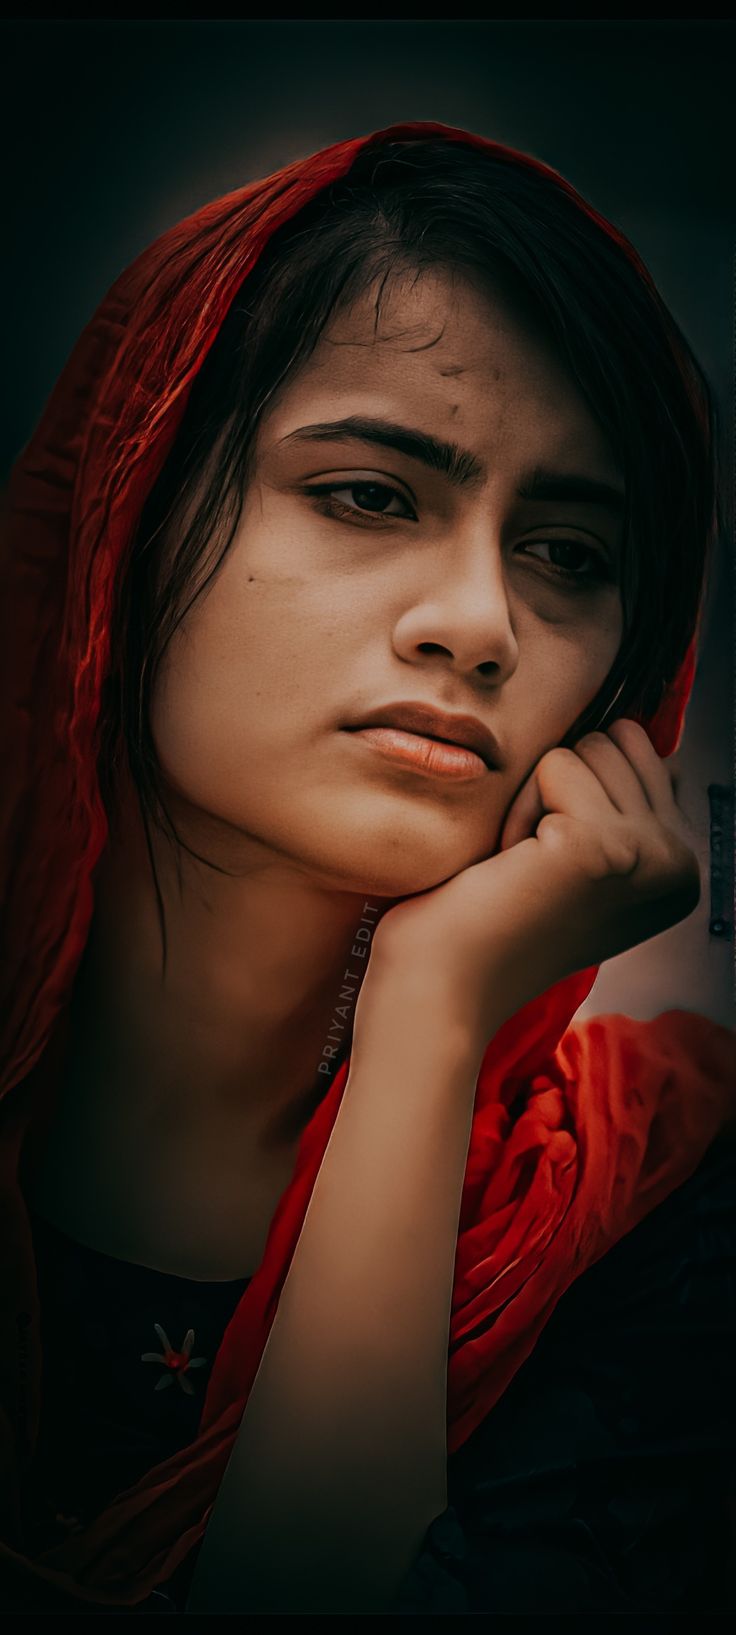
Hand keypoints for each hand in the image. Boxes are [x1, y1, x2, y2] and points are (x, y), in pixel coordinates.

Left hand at [368, 720, 699, 1038]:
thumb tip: (643, 742)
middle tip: (532, 863)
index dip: (573, 790)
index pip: (636, 751)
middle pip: (615, 742)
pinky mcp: (604, 848)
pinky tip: (511, 868)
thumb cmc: (492, 916)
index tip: (551, 861)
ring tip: (522, 868)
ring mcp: (649, 858)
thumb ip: (622, 806)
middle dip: (557, 787)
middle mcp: (681, 868)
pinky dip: (516, 810)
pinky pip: (552, 767)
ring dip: (534, 799)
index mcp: (681, 870)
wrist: (443, 984)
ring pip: (585, 748)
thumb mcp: (578, 858)